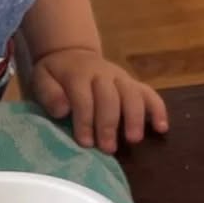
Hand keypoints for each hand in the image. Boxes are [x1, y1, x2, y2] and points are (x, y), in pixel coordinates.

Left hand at [31, 49, 167, 152]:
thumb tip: (62, 110)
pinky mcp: (133, 82)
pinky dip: (158, 109)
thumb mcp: (41, 78)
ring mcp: (121, 77)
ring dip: (135, 118)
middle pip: (110, 98)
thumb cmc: (55, 74)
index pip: (83, 98)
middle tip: (108, 148)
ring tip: (133, 139)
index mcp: (78, 74)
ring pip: (132, 95)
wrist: (72, 54)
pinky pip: (149, 93)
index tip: (85, 143)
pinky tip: (162, 128)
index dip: (85, 121)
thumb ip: (49, 93)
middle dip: (109, 124)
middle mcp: (103, 74)